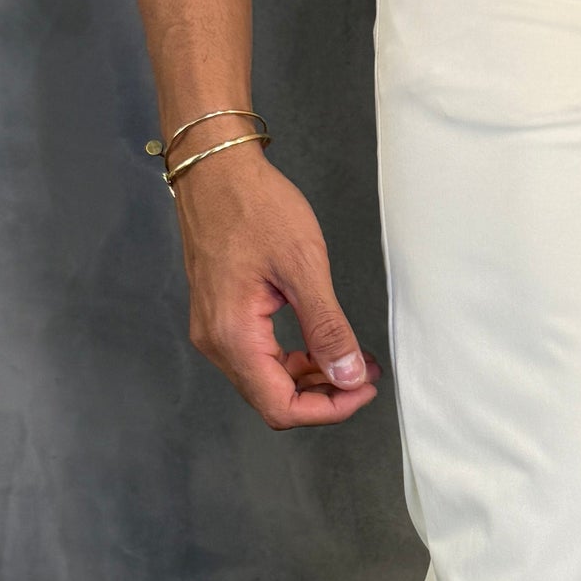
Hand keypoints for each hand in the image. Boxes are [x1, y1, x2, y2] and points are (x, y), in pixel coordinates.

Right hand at [175, 144, 380, 428]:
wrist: (215, 170)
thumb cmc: (256, 206)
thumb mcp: (303, 266)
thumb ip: (327, 328)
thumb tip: (349, 376)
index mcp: (233, 335)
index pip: (281, 406)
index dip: (328, 410)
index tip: (363, 388)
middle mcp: (216, 342)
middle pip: (273, 400)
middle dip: (325, 395)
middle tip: (365, 373)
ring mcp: (214, 330)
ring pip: (267, 381)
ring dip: (312, 378)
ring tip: (352, 359)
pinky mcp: (220, 316)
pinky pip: (259, 357)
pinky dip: (294, 359)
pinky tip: (322, 343)